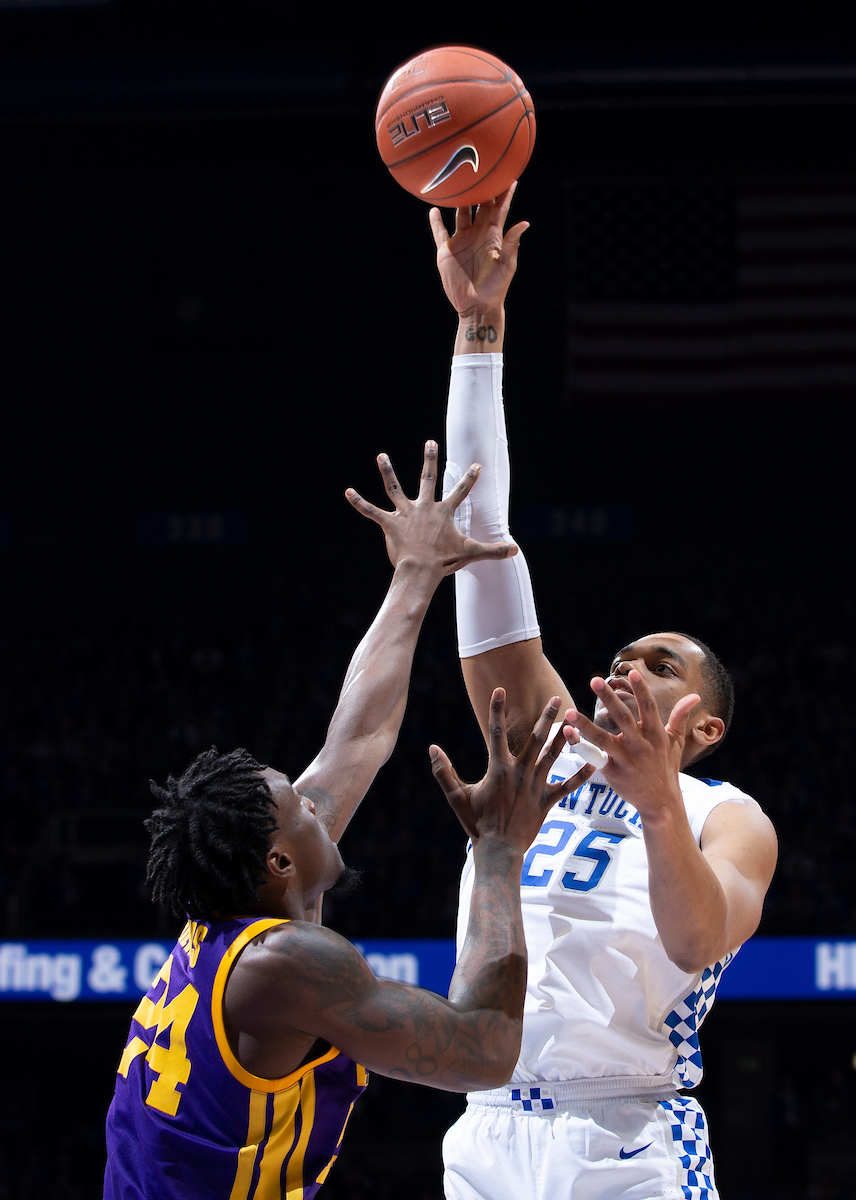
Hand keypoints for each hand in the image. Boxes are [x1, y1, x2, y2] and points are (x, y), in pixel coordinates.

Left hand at [346, 440, 517, 577]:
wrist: (421, 570)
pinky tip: (348, 492)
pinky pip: (371, 511)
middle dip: (430, 459)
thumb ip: (493, 550)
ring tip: (381, 456)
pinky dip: (359, 502)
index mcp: (443, 512)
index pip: (461, 492)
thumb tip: (516, 551)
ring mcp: (405, 513)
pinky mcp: (389, 524)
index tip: (476, 465)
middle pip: (428, 478)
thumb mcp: (471, 553)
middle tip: (430, 442)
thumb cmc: (444, 561)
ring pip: (394, 487)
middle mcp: (424, 507)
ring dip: (388, 471)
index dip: (470, 479)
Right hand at [429, 184, 527, 317]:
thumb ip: (512, 243)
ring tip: (457, 180)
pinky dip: (436, 221)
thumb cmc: (496, 288)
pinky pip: (440, 232)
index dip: (504, 193)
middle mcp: (477, 234)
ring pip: (460, 214)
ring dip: (459, 199)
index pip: (500, 209)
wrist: (477, 305)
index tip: (509, 175)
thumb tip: (524, 223)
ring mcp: (462, 241)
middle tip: (481, 167)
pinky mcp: (447, 251)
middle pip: (479, 205)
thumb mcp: (506, 265)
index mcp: (493, 236)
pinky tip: (433, 209)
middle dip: (482, 188)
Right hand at [431, 689, 594, 850]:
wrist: (499, 851)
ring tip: (574, 720)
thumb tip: (431, 749)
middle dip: (546, 717)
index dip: (497, 710)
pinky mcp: (547, 801)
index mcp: (498, 769)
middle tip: (555, 699)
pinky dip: (580, 775)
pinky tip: (593, 762)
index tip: (500, 690)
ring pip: (553, 756)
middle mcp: (520, 773)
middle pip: (535, 739)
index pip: (496, 732)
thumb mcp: (457, 797)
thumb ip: (443, 772)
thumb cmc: (476, 824)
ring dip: (564, 737)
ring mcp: (536, 786)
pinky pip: (567, 786)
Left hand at [562, 670, 700, 819]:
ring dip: (585, 726)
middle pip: (623, 719)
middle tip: (595, 680)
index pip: (648, 708)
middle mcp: (641, 745)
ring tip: (569, 712)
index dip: (641, 689)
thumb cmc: (666, 767)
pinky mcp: (613, 772)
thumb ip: (680, 716)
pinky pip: (594, 758)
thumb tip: (695, 695)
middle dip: (610, 699)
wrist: (661, 802)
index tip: (631, 671)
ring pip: (603, 740)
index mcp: (656, 735)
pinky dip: (580, 747)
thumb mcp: (676, 742)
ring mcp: (626, 759)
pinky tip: (567, 734)